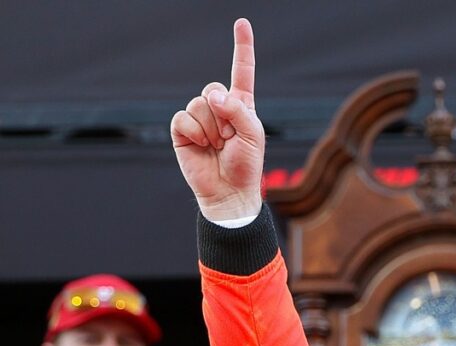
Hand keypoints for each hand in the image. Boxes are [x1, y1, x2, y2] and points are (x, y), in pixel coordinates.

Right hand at [171, 18, 263, 221]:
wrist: (229, 192)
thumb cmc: (246, 165)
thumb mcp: (253, 134)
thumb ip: (237, 110)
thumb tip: (212, 95)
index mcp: (241, 105)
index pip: (241, 71)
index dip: (242, 47)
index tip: (242, 23)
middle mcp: (219, 108)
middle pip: (212, 88)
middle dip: (223, 114)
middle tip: (229, 138)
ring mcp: (199, 118)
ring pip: (198, 104)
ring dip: (210, 128)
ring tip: (217, 146)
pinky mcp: (182, 131)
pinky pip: (183, 118)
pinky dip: (194, 132)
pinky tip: (201, 146)